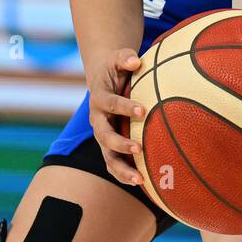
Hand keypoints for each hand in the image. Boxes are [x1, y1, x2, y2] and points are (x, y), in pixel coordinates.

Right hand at [87, 48, 145, 186]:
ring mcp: (102, 136)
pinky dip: (125, 175)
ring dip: (122, 170)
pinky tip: (143, 184)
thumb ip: (125, 57)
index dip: (125, 107)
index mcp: (99, 98)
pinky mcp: (109, 147)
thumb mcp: (117, 58)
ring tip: (140, 180)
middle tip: (139, 148)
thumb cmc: (115, 68)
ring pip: (108, 157)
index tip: (143, 110)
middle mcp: (98, 120)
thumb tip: (136, 61)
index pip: (111, 103)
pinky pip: (114, 165)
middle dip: (121, 143)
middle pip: (104, 136)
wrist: (103, 80)